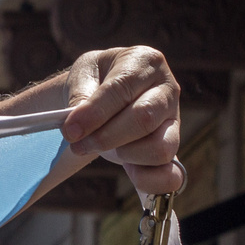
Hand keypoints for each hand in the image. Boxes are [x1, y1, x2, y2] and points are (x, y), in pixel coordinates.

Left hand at [61, 46, 182, 194]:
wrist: (103, 90)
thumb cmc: (95, 80)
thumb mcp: (84, 74)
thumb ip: (81, 94)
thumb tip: (78, 125)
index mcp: (145, 62)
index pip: (122, 89)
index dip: (95, 113)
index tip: (70, 130)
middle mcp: (167, 90)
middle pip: (144, 119)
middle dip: (105, 137)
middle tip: (77, 145)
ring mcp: (174, 121)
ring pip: (160, 148)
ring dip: (126, 155)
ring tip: (101, 148)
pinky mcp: (172, 148)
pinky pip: (171, 175)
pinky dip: (149, 181)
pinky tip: (128, 173)